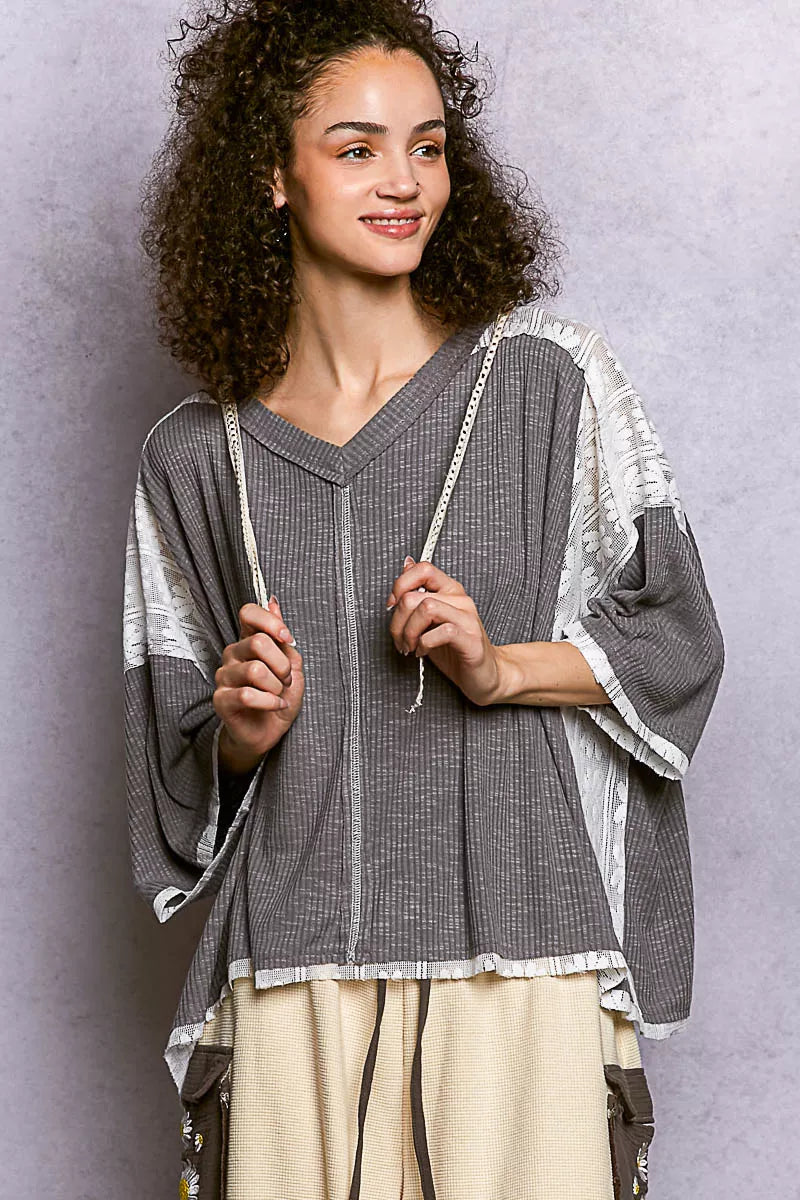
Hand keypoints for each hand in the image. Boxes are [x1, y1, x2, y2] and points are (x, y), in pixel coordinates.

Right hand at [213, 596, 304, 766]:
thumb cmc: (278, 696)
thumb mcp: (291, 665)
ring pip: (256, 670)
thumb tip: (273, 602)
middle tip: (286, 679)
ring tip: (278, 694)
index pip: (248, 613)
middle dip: (282, 664)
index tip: (287, 638)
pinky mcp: (221, 699)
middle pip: (258, 642)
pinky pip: (248, 695)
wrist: (269, 731)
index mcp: (248, 641)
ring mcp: (224, 676)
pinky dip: (270, 702)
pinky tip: (274, 705)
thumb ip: (282, 637)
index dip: (270, 622)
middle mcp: (233, 654)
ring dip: (276, 686)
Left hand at [386, 557, 503, 706]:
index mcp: (450, 590)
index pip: (423, 569)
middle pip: (414, 595)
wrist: (484, 674)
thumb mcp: (430, 620)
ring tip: (409, 646)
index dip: (400, 585)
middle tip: (399, 639)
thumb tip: (407, 564)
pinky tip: (422, 652)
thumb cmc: (454, 648)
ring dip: (409, 632)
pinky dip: (424, 644)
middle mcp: (460, 600)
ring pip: (426, 608)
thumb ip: (418, 593)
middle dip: (397, 621)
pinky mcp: (471, 639)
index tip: (392, 607)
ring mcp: (467, 618)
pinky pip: (442, 632)